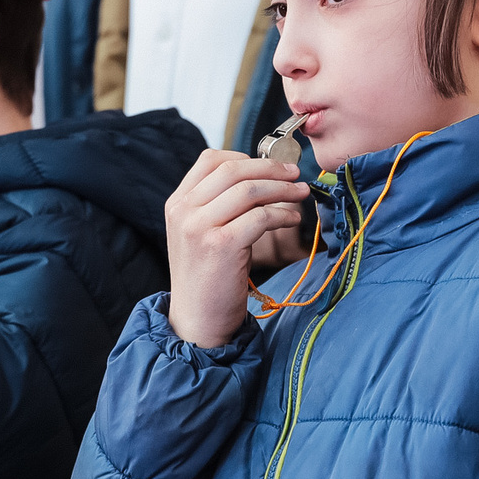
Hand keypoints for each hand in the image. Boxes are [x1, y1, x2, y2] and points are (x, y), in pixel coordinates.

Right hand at [163, 150, 309, 347]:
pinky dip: (283, 214)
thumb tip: (260, 177)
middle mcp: (184, 211)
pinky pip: (261, 217)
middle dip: (271, 168)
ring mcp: (200, 227)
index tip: (270, 166)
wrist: (197, 320)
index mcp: (177, 204)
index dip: (245, 158)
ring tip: (301, 194)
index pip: (209, 160)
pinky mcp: (222, 244)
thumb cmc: (207, 278)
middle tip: (295, 174)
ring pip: (250, 190)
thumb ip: (216, 205)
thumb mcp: (199, 234)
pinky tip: (293, 219)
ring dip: (283, 189)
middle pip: (233, 170)